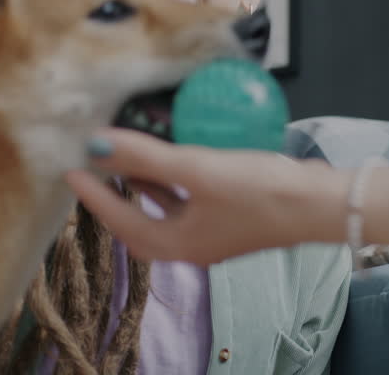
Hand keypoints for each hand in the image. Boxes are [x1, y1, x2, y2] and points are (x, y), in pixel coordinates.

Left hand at [65, 128, 344, 264]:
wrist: (318, 204)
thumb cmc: (257, 191)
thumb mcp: (196, 169)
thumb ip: (145, 156)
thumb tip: (96, 144)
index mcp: (176, 244)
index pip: (120, 220)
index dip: (93, 195)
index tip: (70, 170)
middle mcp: (191, 245)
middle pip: (138, 224)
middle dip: (114, 197)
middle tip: (92, 170)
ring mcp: (213, 233)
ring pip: (163, 210)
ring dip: (142, 186)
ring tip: (123, 157)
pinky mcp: (231, 217)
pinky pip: (186, 201)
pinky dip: (170, 181)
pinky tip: (172, 156)